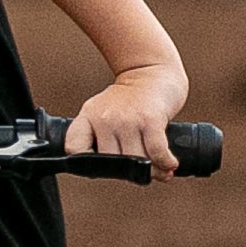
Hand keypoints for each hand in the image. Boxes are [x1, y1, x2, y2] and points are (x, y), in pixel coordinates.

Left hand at [66, 61, 185, 179]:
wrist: (151, 72)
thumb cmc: (129, 98)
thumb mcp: (102, 110)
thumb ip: (100, 136)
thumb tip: (112, 169)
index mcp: (88, 117)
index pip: (75, 148)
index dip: (86, 164)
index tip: (104, 169)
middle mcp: (104, 118)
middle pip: (113, 161)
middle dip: (129, 172)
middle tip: (142, 174)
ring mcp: (127, 119)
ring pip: (137, 159)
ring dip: (152, 172)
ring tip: (161, 173)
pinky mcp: (150, 120)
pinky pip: (156, 151)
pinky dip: (165, 162)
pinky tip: (170, 165)